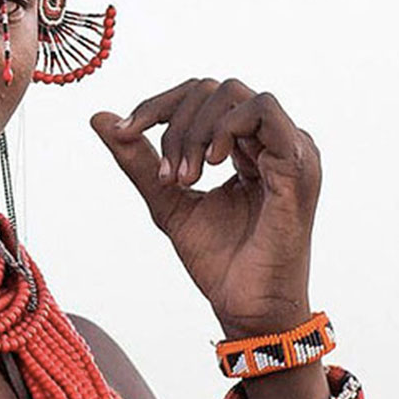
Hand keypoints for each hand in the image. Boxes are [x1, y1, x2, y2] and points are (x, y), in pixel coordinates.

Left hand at [91, 78, 321, 337]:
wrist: (246, 310)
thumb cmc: (218, 262)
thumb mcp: (166, 198)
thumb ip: (138, 159)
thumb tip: (99, 118)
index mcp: (247, 147)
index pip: (202, 96)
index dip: (159, 105)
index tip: (126, 131)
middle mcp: (271, 141)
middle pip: (214, 89)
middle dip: (174, 124)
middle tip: (168, 177)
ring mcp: (290, 149)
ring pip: (234, 94)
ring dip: (195, 130)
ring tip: (186, 178)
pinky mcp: (299, 164)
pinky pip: (263, 111)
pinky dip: (226, 128)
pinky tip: (209, 165)